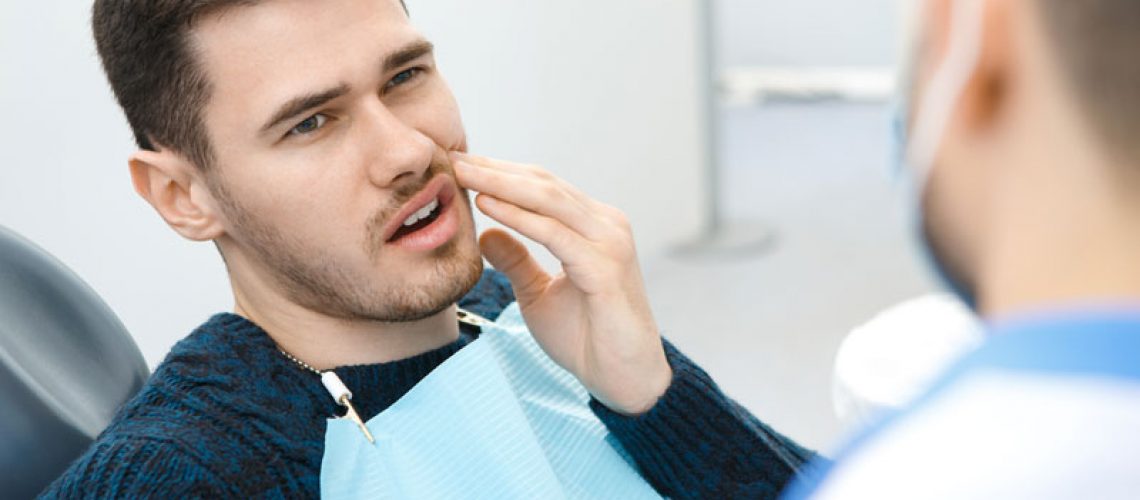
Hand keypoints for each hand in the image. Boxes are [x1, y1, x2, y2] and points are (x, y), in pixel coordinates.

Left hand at [452, 152, 671, 414]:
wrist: (624, 380)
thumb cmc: (587, 339)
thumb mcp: (538, 294)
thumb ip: (517, 261)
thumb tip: (486, 232)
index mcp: (594, 227)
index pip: (543, 188)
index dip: (500, 173)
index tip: (459, 165)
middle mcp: (607, 225)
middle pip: (544, 185)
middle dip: (495, 169)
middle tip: (453, 158)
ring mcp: (610, 243)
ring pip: (549, 200)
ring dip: (501, 184)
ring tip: (462, 173)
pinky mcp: (605, 268)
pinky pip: (554, 234)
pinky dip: (519, 218)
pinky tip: (487, 207)